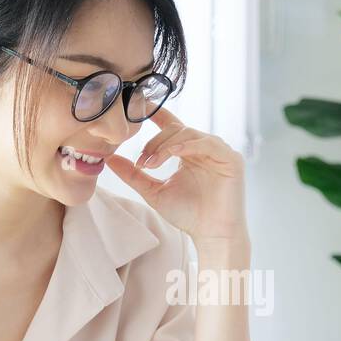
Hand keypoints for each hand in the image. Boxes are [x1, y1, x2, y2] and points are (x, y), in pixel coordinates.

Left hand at [104, 106, 248, 246]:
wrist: (211, 235)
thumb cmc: (187, 214)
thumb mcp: (153, 192)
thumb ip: (133, 174)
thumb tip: (109, 159)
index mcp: (187, 152)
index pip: (171, 124)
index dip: (155, 112)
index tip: (136, 105)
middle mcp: (203, 148)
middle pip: (175, 129)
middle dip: (154, 142)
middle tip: (141, 162)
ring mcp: (218, 151)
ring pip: (188, 134)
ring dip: (166, 145)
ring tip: (151, 163)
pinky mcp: (231, 158)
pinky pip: (207, 143)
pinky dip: (187, 146)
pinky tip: (173, 154)